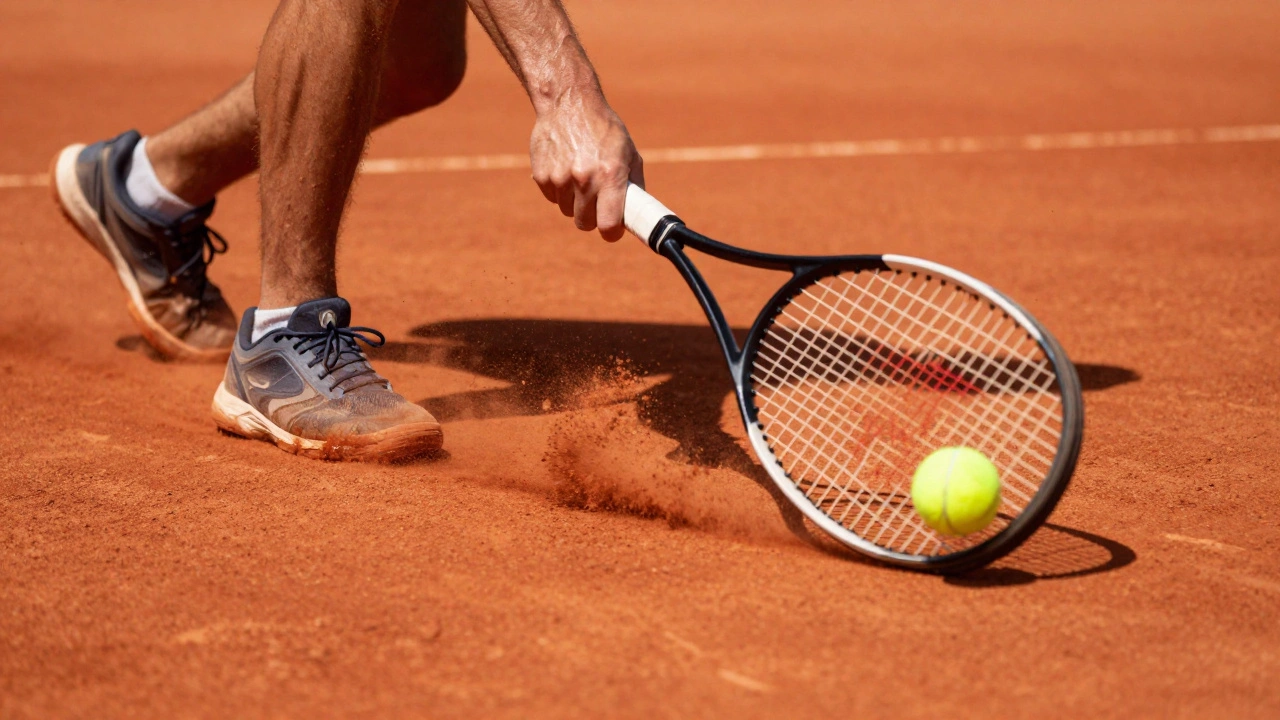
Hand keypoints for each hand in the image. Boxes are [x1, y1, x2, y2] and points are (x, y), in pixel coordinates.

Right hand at [529, 92, 643, 241]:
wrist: (568, 102)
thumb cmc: (604, 129)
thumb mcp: (629, 152)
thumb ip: (634, 186)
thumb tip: (637, 215)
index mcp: (610, 175)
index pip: (609, 225)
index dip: (612, 232)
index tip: (613, 230)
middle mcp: (584, 179)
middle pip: (585, 223)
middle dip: (593, 217)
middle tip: (597, 201)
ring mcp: (560, 178)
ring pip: (567, 211)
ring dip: (574, 202)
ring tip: (580, 176)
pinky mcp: (541, 175)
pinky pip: (552, 197)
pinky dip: (559, 190)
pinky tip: (564, 167)